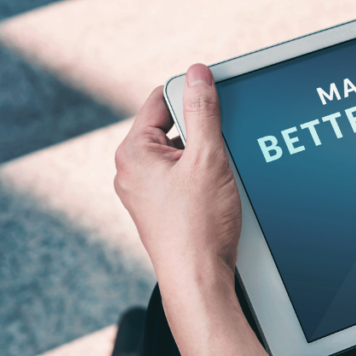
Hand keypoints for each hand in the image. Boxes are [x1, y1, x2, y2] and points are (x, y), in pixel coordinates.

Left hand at [113, 66, 328, 355]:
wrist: (199, 282)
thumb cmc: (199, 227)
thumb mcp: (208, 158)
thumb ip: (203, 111)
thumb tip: (197, 73)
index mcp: (133, 152)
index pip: (162, 99)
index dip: (194, 98)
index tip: (219, 107)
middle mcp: (131, 170)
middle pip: (172, 127)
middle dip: (203, 132)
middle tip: (224, 149)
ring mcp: (144, 192)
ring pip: (180, 154)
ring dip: (206, 157)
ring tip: (223, 178)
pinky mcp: (160, 210)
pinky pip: (182, 178)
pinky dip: (203, 178)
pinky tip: (221, 194)